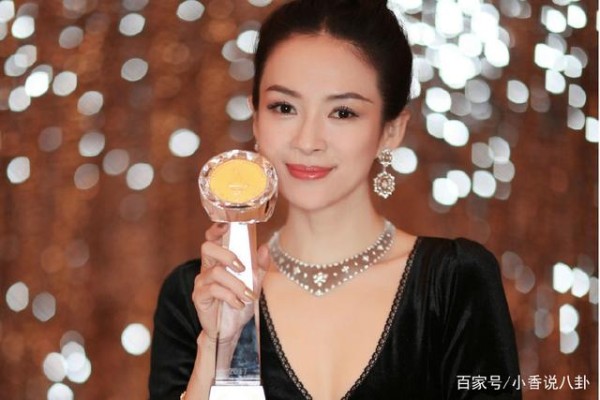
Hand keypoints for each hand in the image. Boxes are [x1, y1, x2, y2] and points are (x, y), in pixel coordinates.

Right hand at [192, 223, 269, 341]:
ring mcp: (201, 282)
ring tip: (247, 295)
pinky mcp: (199, 297)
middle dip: (227, 254)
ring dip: (236, 283)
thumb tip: (264, 247)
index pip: (212, 239)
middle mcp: (207, 268)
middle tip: (242, 267)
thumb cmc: (240, 303)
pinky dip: (230, 296)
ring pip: (216, 271)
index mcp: (219, 261)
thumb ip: (260, 266)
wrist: (232, 328)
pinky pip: (213, 289)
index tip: (228, 226)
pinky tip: (239, 304)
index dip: (216, 229)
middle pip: (208, 247)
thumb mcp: (255, 283)